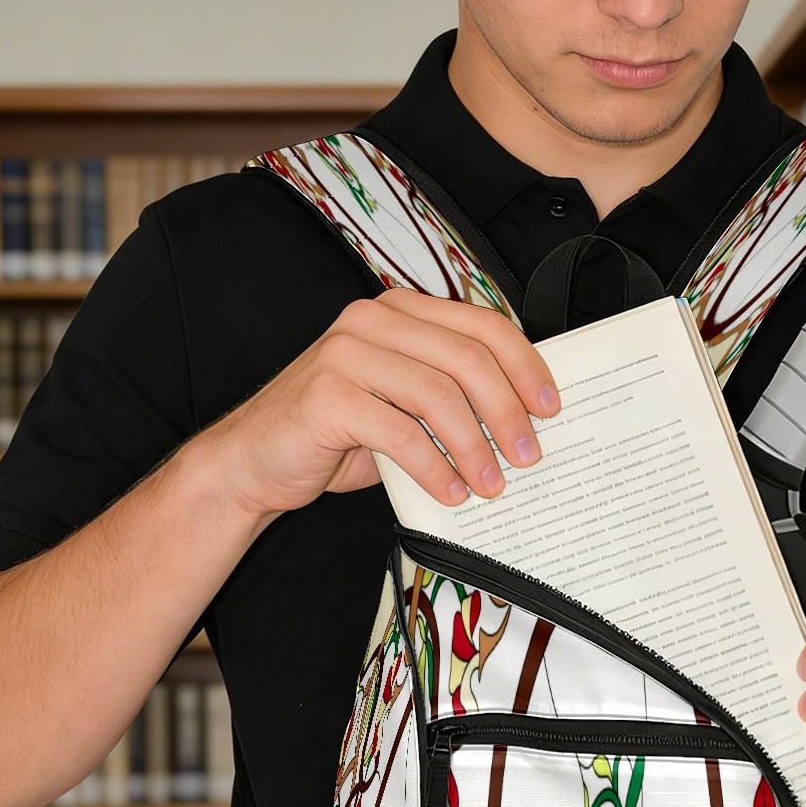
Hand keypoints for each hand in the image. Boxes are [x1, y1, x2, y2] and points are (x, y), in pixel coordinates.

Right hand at [193, 288, 559, 519]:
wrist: (254, 462)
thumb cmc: (336, 437)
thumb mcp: (401, 408)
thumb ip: (447, 399)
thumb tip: (520, 425)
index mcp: (398, 312)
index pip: (480, 325)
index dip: (524, 365)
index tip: (551, 408)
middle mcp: (372, 321)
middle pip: (467, 359)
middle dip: (507, 412)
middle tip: (528, 456)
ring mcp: (346, 354)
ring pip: (437, 395)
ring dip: (475, 447)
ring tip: (492, 485)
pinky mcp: (327, 395)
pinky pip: (400, 432)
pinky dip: (434, 468)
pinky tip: (451, 494)